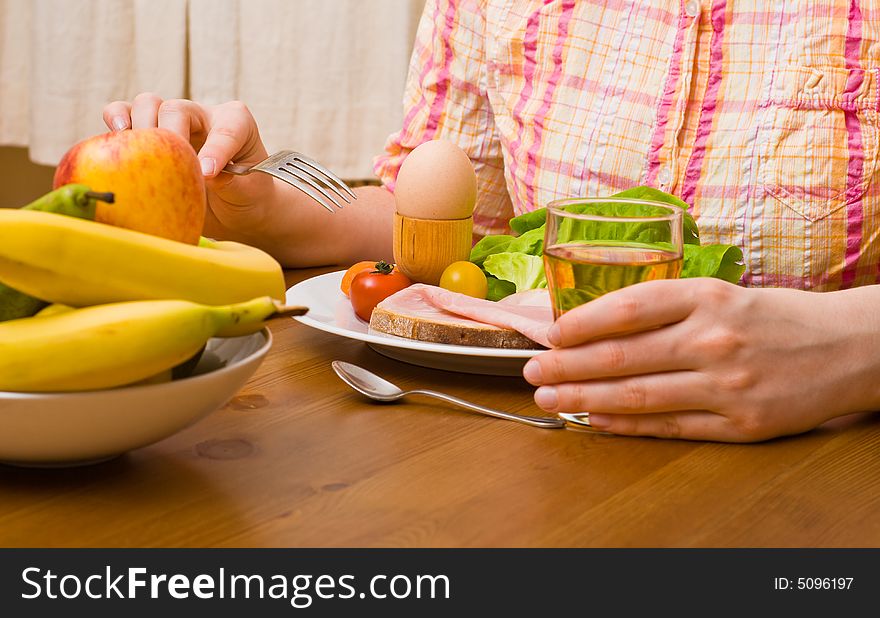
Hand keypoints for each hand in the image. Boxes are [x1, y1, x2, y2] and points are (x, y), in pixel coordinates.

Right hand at [103, 93, 274, 235]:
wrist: (234, 212)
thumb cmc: (247, 197)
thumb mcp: (249, 193)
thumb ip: (231, 182)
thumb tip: (202, 172)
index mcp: (235, 124)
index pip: (225, 128)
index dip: (215, 149)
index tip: (207, 174)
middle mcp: (202, 116)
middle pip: (176, 109)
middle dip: (169, 134)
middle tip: (169, 165)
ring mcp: (173, 123)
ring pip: (147, 104)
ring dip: (138, 123)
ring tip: (135, 146)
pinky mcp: (149, 136)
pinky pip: (124, 115)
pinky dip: (115, 122)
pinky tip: (115, 140)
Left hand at [523, 278, 879, 441]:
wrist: (848, 347)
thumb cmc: (774, 317)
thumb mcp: (723, 293)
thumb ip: (666, 307)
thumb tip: (593, 324)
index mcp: (708, 296)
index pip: (628, 307)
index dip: (580, 322)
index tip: (549, 334)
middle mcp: (714, 338)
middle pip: (622, 354)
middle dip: (566, 365)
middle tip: (531, 371)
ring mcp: (727, 384)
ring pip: (638, 394)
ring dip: (584, 397)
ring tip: (548, 397)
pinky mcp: (740, 423)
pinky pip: (668, 426)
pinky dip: (625, 425)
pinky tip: (593, 420)